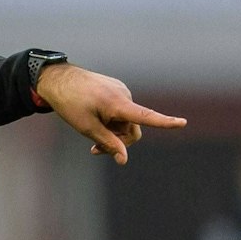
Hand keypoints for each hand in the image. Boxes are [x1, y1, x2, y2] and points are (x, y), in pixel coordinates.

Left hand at [34, 63, 185, 163]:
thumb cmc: (70, 104)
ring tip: (91, 136)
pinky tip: (94, 119)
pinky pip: (120, 112)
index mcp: (118, 103)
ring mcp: (121, 91)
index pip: (145, 116)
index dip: (165, 122)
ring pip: (125, 122)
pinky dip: (111, 121)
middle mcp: (124, 95)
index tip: (183, 123)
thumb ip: (108, 143)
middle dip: (118, 142)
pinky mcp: (116, 91)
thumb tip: (124, 160)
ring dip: (112, 133)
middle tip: (95, 151)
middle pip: (132, 129)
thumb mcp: (86, 128)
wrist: (58, 79)